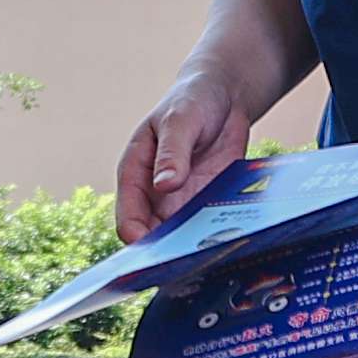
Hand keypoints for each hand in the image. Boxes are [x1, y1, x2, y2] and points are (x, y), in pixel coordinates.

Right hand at [114, 70, 262, 242]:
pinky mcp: (207, 201)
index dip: (136, 236)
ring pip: (181, 237)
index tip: (152, 250)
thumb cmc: (192, 100)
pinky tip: (229, 242)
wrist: (224, 96)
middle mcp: (155, 193)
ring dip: (192, 248)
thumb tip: (163, 185)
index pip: (127, 216)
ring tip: (209, 255)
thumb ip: (173, 152)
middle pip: (153, 235)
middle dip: (166, 251)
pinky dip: (215, 236)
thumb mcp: (181, 120)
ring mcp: (182, 200)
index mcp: (135, 172)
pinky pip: (208, 226)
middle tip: (186, 261)